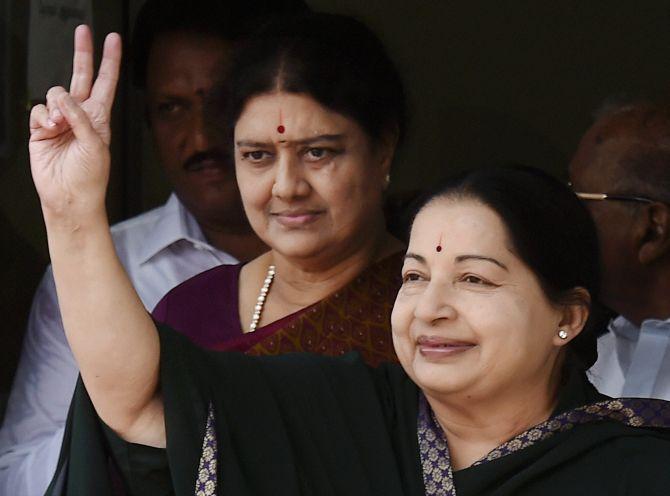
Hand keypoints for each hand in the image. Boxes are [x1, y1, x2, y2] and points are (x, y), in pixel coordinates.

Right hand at [29, 25, 120, 222]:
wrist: (70, 197)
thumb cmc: (90, 177)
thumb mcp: (96, 146)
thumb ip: (81, 118)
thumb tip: (64, 98)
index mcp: (100, 118)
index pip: (106, 83)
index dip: (110, 61)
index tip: (114, 40)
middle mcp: (80, 116)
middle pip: (81, 76)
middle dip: (82, 53)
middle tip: (83, 31)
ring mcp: (60, 121)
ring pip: (55, 94)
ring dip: (58, 106)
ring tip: (62, 127)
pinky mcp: (41, 129)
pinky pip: (38, 110)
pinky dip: (43, 117)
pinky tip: (50, 130)